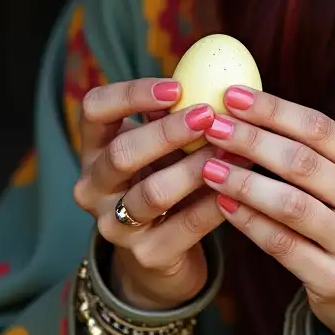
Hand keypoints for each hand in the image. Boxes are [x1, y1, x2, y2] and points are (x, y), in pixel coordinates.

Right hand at [71, 78, 247, 310]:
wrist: (160, 257)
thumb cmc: (166, 180)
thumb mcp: (164, 147)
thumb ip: (176, 116)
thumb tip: (215, 77)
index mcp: (94, 148)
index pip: (94, 109)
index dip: (131, 94)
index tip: (176, 86)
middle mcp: (93, 187)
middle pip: (121, 153)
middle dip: (167, 132)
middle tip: (209, 115)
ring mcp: (115, 225)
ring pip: (152, 193)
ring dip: (196, 168)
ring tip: (233, 150)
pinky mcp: (147, 255)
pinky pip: (186, 225)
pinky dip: (216, 202)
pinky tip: (241, 185)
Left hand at [198, 86, 334, 334]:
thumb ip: (313, 153)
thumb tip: (247, 110)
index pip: (320, 128)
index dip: (273, 110)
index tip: (231, 95)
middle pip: (303, 162)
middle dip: (252, 140)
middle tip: (212, 126)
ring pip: (291, 204)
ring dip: (244, 181)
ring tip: (208, 166)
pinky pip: (282, 244)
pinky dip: (250, 222)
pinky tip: (223, 206)